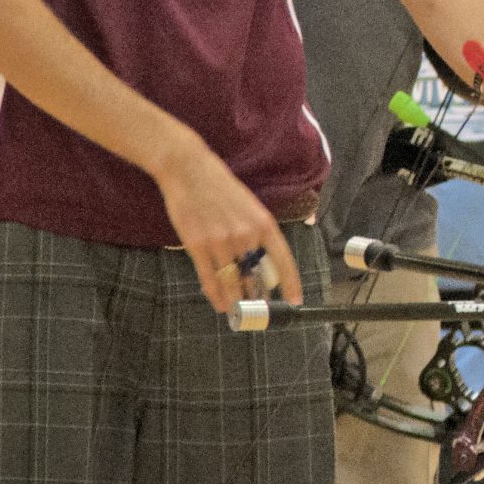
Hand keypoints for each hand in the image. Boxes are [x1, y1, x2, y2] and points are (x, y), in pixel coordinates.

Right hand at [151, 135, 301, 314]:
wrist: (188, 170)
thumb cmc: (221, 187)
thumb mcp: (250, 205)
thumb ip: (258, 231)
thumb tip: (266, 259)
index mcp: (263, 223)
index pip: (283, 259)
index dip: (291, 282)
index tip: (295, 300)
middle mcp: (245, 235)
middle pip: (256, 277)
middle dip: (260, 298)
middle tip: (262, 313)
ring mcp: (220, 241)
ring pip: (232, 282)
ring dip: (237, 301)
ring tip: (240, 314)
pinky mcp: (196, 245)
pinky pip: (209, 278)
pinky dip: (215, 295)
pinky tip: (220, 305)